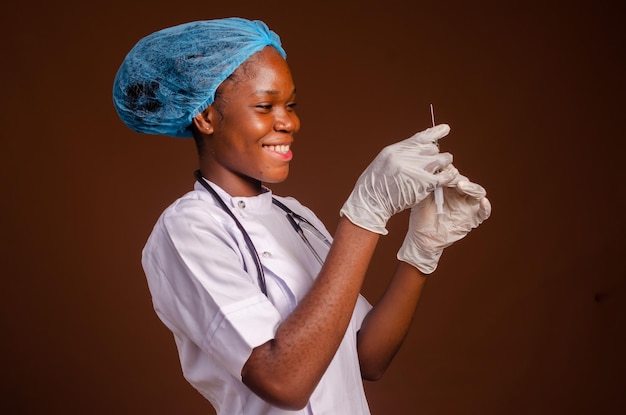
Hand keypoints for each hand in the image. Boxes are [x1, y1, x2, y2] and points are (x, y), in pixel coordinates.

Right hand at [340, 124, 455, 234]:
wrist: (371, 203)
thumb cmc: (374, 186)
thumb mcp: (383, 163)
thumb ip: (400, 154)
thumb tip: (416, 150)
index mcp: (395, 150)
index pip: (420, 138)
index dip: (436, 132)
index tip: (446, 129)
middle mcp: (406, 157)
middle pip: (432, 148)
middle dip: (435, 154)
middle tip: (434, 162)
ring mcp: (416, 170)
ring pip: (442, 159)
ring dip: (444, 163)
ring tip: (443, 169)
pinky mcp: (424, 184)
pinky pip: (444, 176)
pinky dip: (448, 176)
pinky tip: (447, 178)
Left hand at [397, 170, 491, 272]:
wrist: (423, 238)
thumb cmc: (421, 217)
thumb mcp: (422, 198)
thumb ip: (428, 185)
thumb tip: (430, 169)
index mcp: (448, 187)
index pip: (454, 174)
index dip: (449, 170)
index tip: (441, 168)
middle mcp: (460, 194)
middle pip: (466, 181)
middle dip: (458, 178)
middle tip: (450, 177)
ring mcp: (468, 206)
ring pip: (478, 192)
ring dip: (471, 187)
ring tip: (462, 186)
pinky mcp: (473, 219)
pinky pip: (484, 213)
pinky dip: (486, 207)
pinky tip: (483, 202)